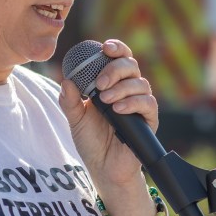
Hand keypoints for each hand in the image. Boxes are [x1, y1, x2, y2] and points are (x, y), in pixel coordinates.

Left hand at [59, 39, 157, 189]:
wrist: (103, 167)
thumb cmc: (91, 140)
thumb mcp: (75, 118)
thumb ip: (70, 101)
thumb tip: (66, 81)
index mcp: (112, 83)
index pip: (119, 58)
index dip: (116, 48)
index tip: (104, 48)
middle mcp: (129, 89)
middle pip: (131, 65)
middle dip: (115, 69)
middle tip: (99, 83)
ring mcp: (140, 104)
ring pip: (140, 82)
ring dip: (121, 88)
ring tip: (105, 100)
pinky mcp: (149, 119)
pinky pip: (147, 103)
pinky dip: (133, 102)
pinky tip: (118, 109)